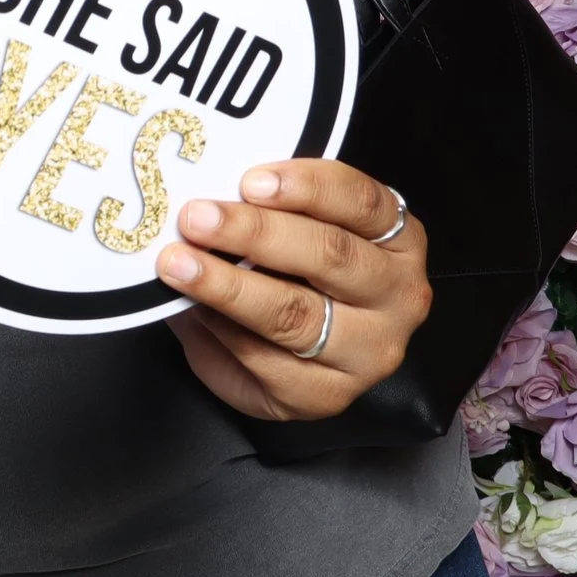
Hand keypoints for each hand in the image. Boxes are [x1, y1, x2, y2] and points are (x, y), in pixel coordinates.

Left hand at [158, 157, 430, 421]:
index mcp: (397, 239)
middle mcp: (397, 294)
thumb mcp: (289, 231)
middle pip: (330, 254)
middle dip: (255, 233)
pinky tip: (191, 309)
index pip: (362, 202)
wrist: (286, 357)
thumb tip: (206, 191)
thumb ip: (267, 209)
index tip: (250, 181)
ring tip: (179, 264)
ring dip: (228, 285)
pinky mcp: (328, 394)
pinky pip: (269, 360)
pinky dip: (222, 330)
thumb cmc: (289, 274)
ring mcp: (370, 350)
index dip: (306, 187)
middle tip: (196, 218)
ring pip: (298, 313)